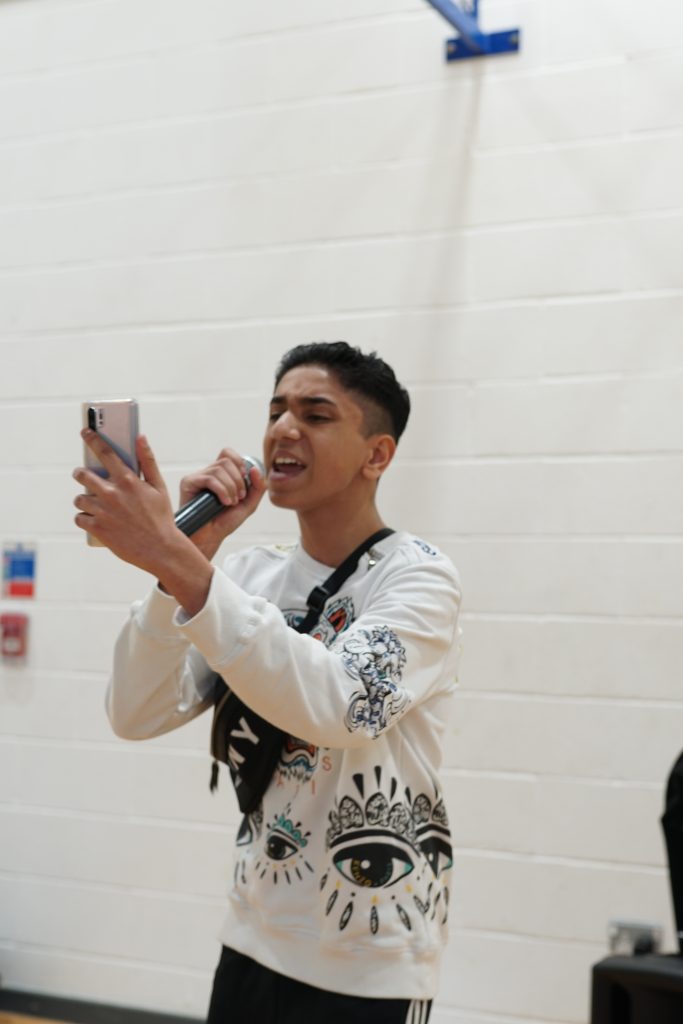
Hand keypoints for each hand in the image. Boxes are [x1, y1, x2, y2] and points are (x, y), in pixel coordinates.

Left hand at [73, 430, 179, 574]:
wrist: (161, 549)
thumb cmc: (161, 517)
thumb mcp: (159, 487)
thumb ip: (148, 461)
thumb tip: (141, 437)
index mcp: (128, 480)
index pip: (105, 453)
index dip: (93, 439)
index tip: (85, 431)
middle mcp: (112, 494)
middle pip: (83, 475)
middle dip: (80, 473)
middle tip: (83, 476)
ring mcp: (103, 512)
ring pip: (79, 498)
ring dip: (84, 499)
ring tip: (94, 504)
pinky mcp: (97, 528)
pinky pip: (79, 517)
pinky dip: (84, 517)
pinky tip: (93, 519)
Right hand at [177, 448, 265, 558]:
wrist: (210, 537)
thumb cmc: (225, 522)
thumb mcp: (248, 504)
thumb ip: (258, 487)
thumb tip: (255, 469)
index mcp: (220, 475)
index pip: (227, 453)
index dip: (239, 461)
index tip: (245, 477)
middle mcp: (207, 473)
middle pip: (226, 461)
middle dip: (238, 480)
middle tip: (239, 497)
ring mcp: (197, 477)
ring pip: (219, 469)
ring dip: (231, 487)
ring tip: (230, 502)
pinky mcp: (188, 483)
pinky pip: (209, 478)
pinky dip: (222, 490)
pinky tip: (224, 502)